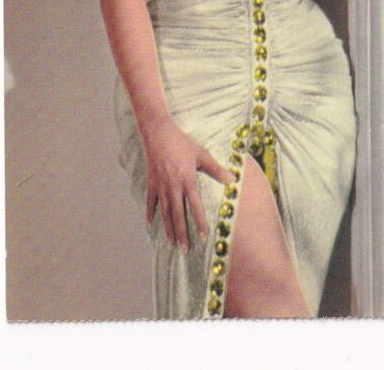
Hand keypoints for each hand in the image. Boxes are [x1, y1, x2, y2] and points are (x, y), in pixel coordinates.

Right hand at [142, 117, 234, 251]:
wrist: (158, 133)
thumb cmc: (182, 143)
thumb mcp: (201, 154)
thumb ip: (216, 169)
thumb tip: (233, 178)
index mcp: (187, 180)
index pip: (195, 206)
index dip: (199, 222)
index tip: (203, 236)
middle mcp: (173, 187)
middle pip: (178, 215)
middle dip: (182, 233)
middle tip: (185, 250)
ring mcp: (161, 186)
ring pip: (165, 213)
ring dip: (168, 229)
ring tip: (172, 244)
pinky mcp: (151, 183)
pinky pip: (151, 202)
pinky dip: (151, 213)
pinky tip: (150, 224)